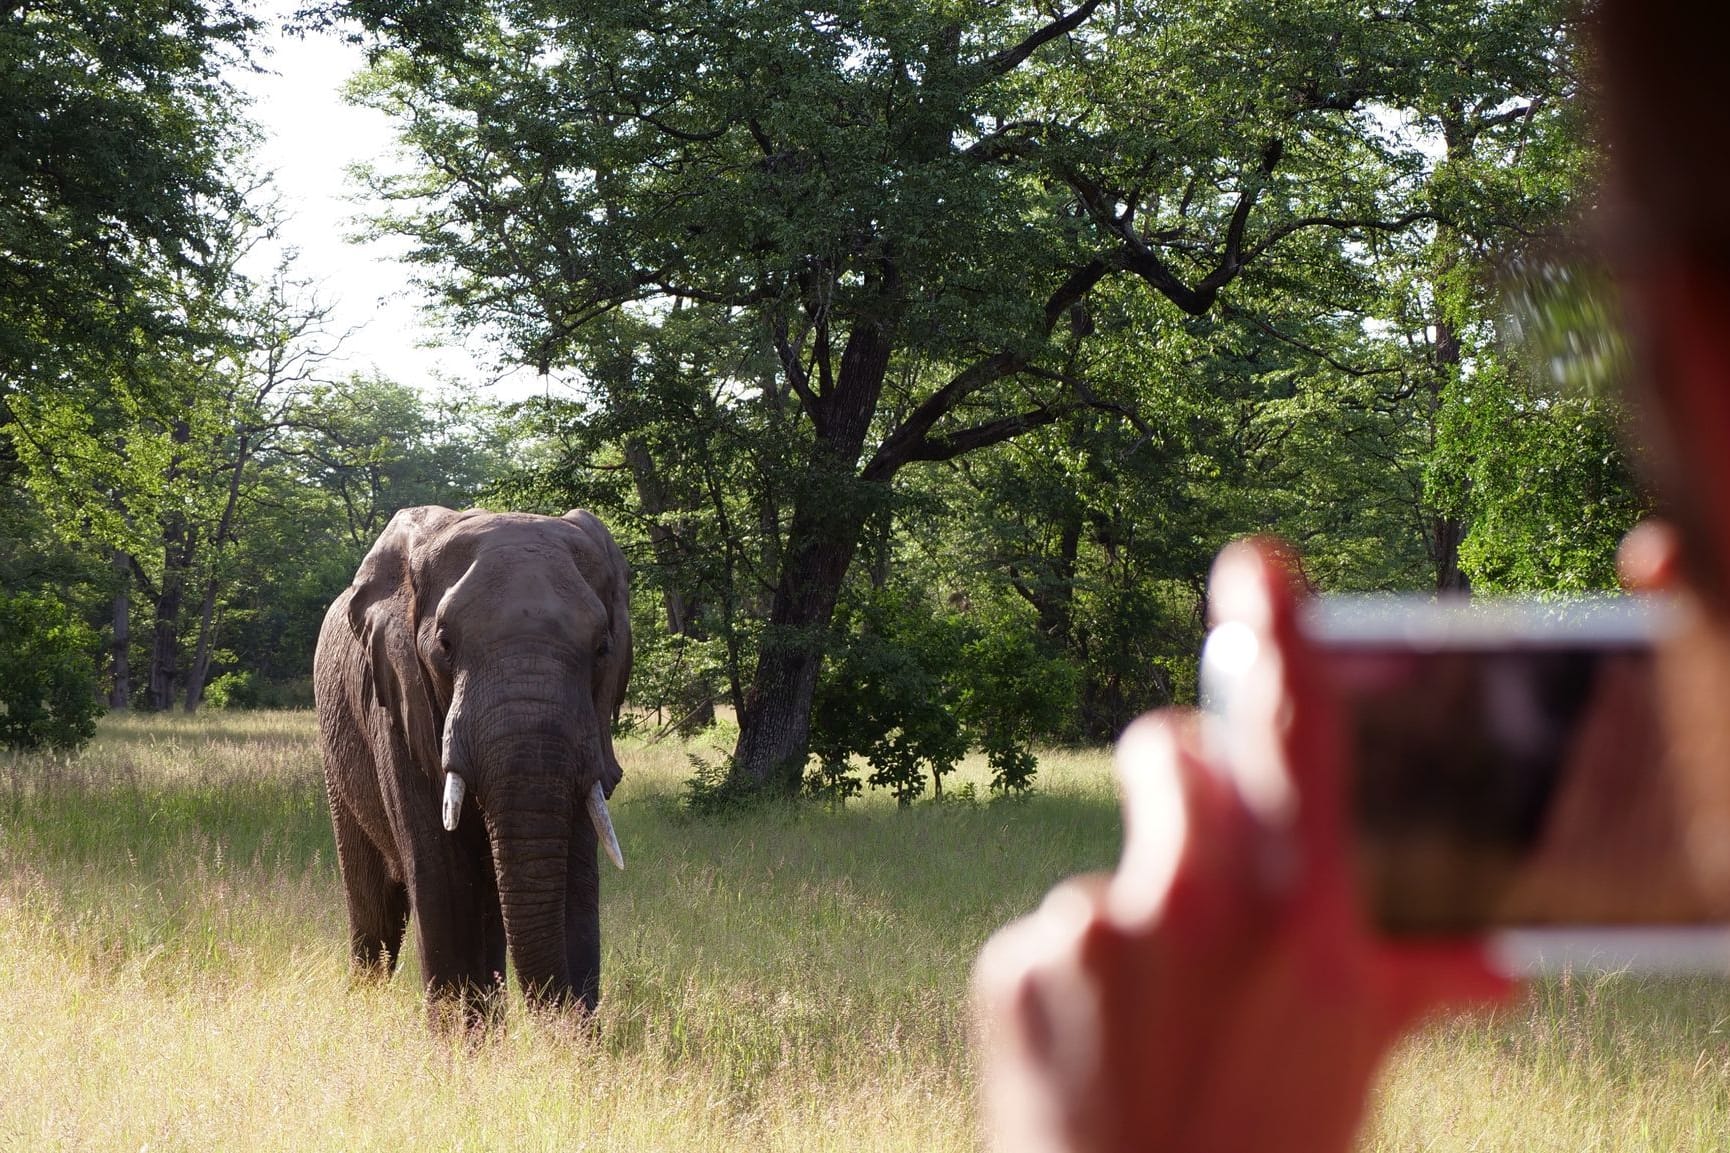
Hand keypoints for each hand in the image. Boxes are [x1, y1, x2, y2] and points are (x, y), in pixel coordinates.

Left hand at [971, 538, 1510, 1152]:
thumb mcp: (1353, 1066)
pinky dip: (1077, 967)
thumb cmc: (1263, 1150)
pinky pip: (1052, 923)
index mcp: (1308, 922)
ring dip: (1137, 903)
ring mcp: (1095, 927)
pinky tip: (1097, 1041)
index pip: (1297, 734)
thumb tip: (1491, 962)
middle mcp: (1199, 906)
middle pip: (1170, 750)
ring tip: (1154, 999)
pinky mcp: (1019, 961)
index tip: (1255, 563)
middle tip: (1197, 837)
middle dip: (1185, 770)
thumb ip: (1405, 983)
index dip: (1279, 635)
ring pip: (1115, 857)